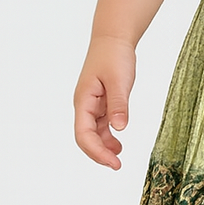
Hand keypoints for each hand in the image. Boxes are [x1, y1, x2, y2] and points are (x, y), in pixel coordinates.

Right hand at [74, 36, 136, 168]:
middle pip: (86, 137)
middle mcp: (84, 105)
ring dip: (104, 147)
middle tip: (117, 165)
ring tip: (118, 158)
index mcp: (83, 100)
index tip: (113, 162)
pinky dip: (108, 136)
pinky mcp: (101, 102)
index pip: (84, 134)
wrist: (113, 39)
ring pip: (93, 133)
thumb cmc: (113, 55)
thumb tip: (119, 129)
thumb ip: (118, 104)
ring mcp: (92, 105)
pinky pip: (101, 125)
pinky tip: (118, 144)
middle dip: (99, 154)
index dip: (96, 152)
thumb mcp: (119, 80)